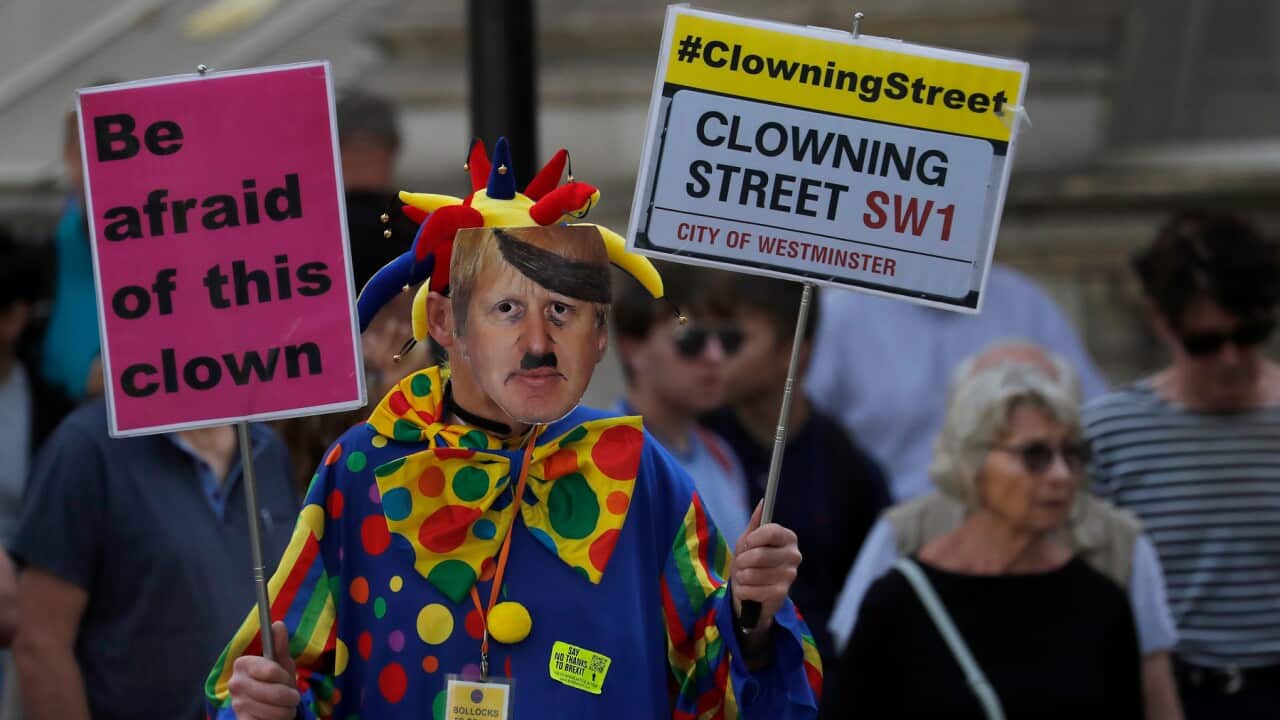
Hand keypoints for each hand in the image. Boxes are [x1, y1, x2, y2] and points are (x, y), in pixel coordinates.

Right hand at [228, 621, 299, 719]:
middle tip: (291, 697)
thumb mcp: (282, 663)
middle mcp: (235, 683)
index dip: (284, 677)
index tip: (286, 678)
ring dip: (286, 711)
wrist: (270, 706)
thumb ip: (279, 645)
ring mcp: (237, 704)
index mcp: (243, 664)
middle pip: (275, 693)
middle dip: (290, 697)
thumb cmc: (277, 682)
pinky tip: (272, 715)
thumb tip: (278, 624)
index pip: (271, 671)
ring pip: (275, 711)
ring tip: (283, 707)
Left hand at [730, 502, 800, 633]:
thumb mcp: (750, 540)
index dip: (753, 538)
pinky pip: (752, 590)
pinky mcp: (782, 593)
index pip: (771, 531)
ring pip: (752, 574)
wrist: (755, 592)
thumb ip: (756, 522)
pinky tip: (748, 589)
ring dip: (741, 576)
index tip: (747, 543)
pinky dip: (743, 590)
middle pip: (759, 555)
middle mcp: (794, 555)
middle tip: (741, 563)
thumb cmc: (751, 562)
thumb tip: (762, 503)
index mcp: (788, 538)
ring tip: (744, 576)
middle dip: (742, 560)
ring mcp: (790, 575)